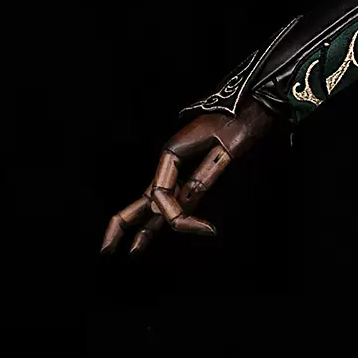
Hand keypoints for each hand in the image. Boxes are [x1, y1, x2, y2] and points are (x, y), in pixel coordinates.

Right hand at [101, 98, 278, 256]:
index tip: (210, 230)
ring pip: (156, 204)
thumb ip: (204, 175)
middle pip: (143, 201)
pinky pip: (178, 199)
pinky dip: (170, 218)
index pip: (160, 195)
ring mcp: (180, 170)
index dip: (179, 218)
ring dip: (144, 228)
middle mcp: (170, 164)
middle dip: (123, 226)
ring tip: (131, 251)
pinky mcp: (195, 172)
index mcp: (171, 155)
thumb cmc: (238, 122)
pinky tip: (156, 232)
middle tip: (106, 251)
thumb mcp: (224, 149)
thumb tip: (182, 202)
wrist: (251, 107)